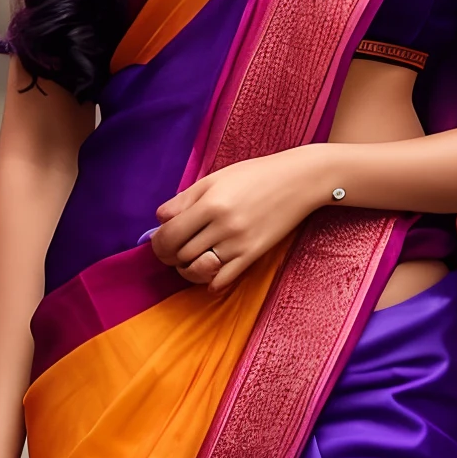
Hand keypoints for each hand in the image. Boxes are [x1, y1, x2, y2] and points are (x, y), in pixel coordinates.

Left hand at [152, 147, 328, 290]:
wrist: (298, 181)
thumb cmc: (255, 175)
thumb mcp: (214, 179)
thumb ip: (183, 199)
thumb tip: (159, 222)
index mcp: (210, 203)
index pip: (168, 235)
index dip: (157, 243)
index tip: (161, 242)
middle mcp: (222, 225)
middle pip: (180, 254)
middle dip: (170, 256)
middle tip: (175, 251)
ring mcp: (239, 242)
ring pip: (198, 269)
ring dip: (188, 269)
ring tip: (191, 261)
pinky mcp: (254, 254)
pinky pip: (223, 279)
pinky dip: (211, 282)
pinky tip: (212, 272)